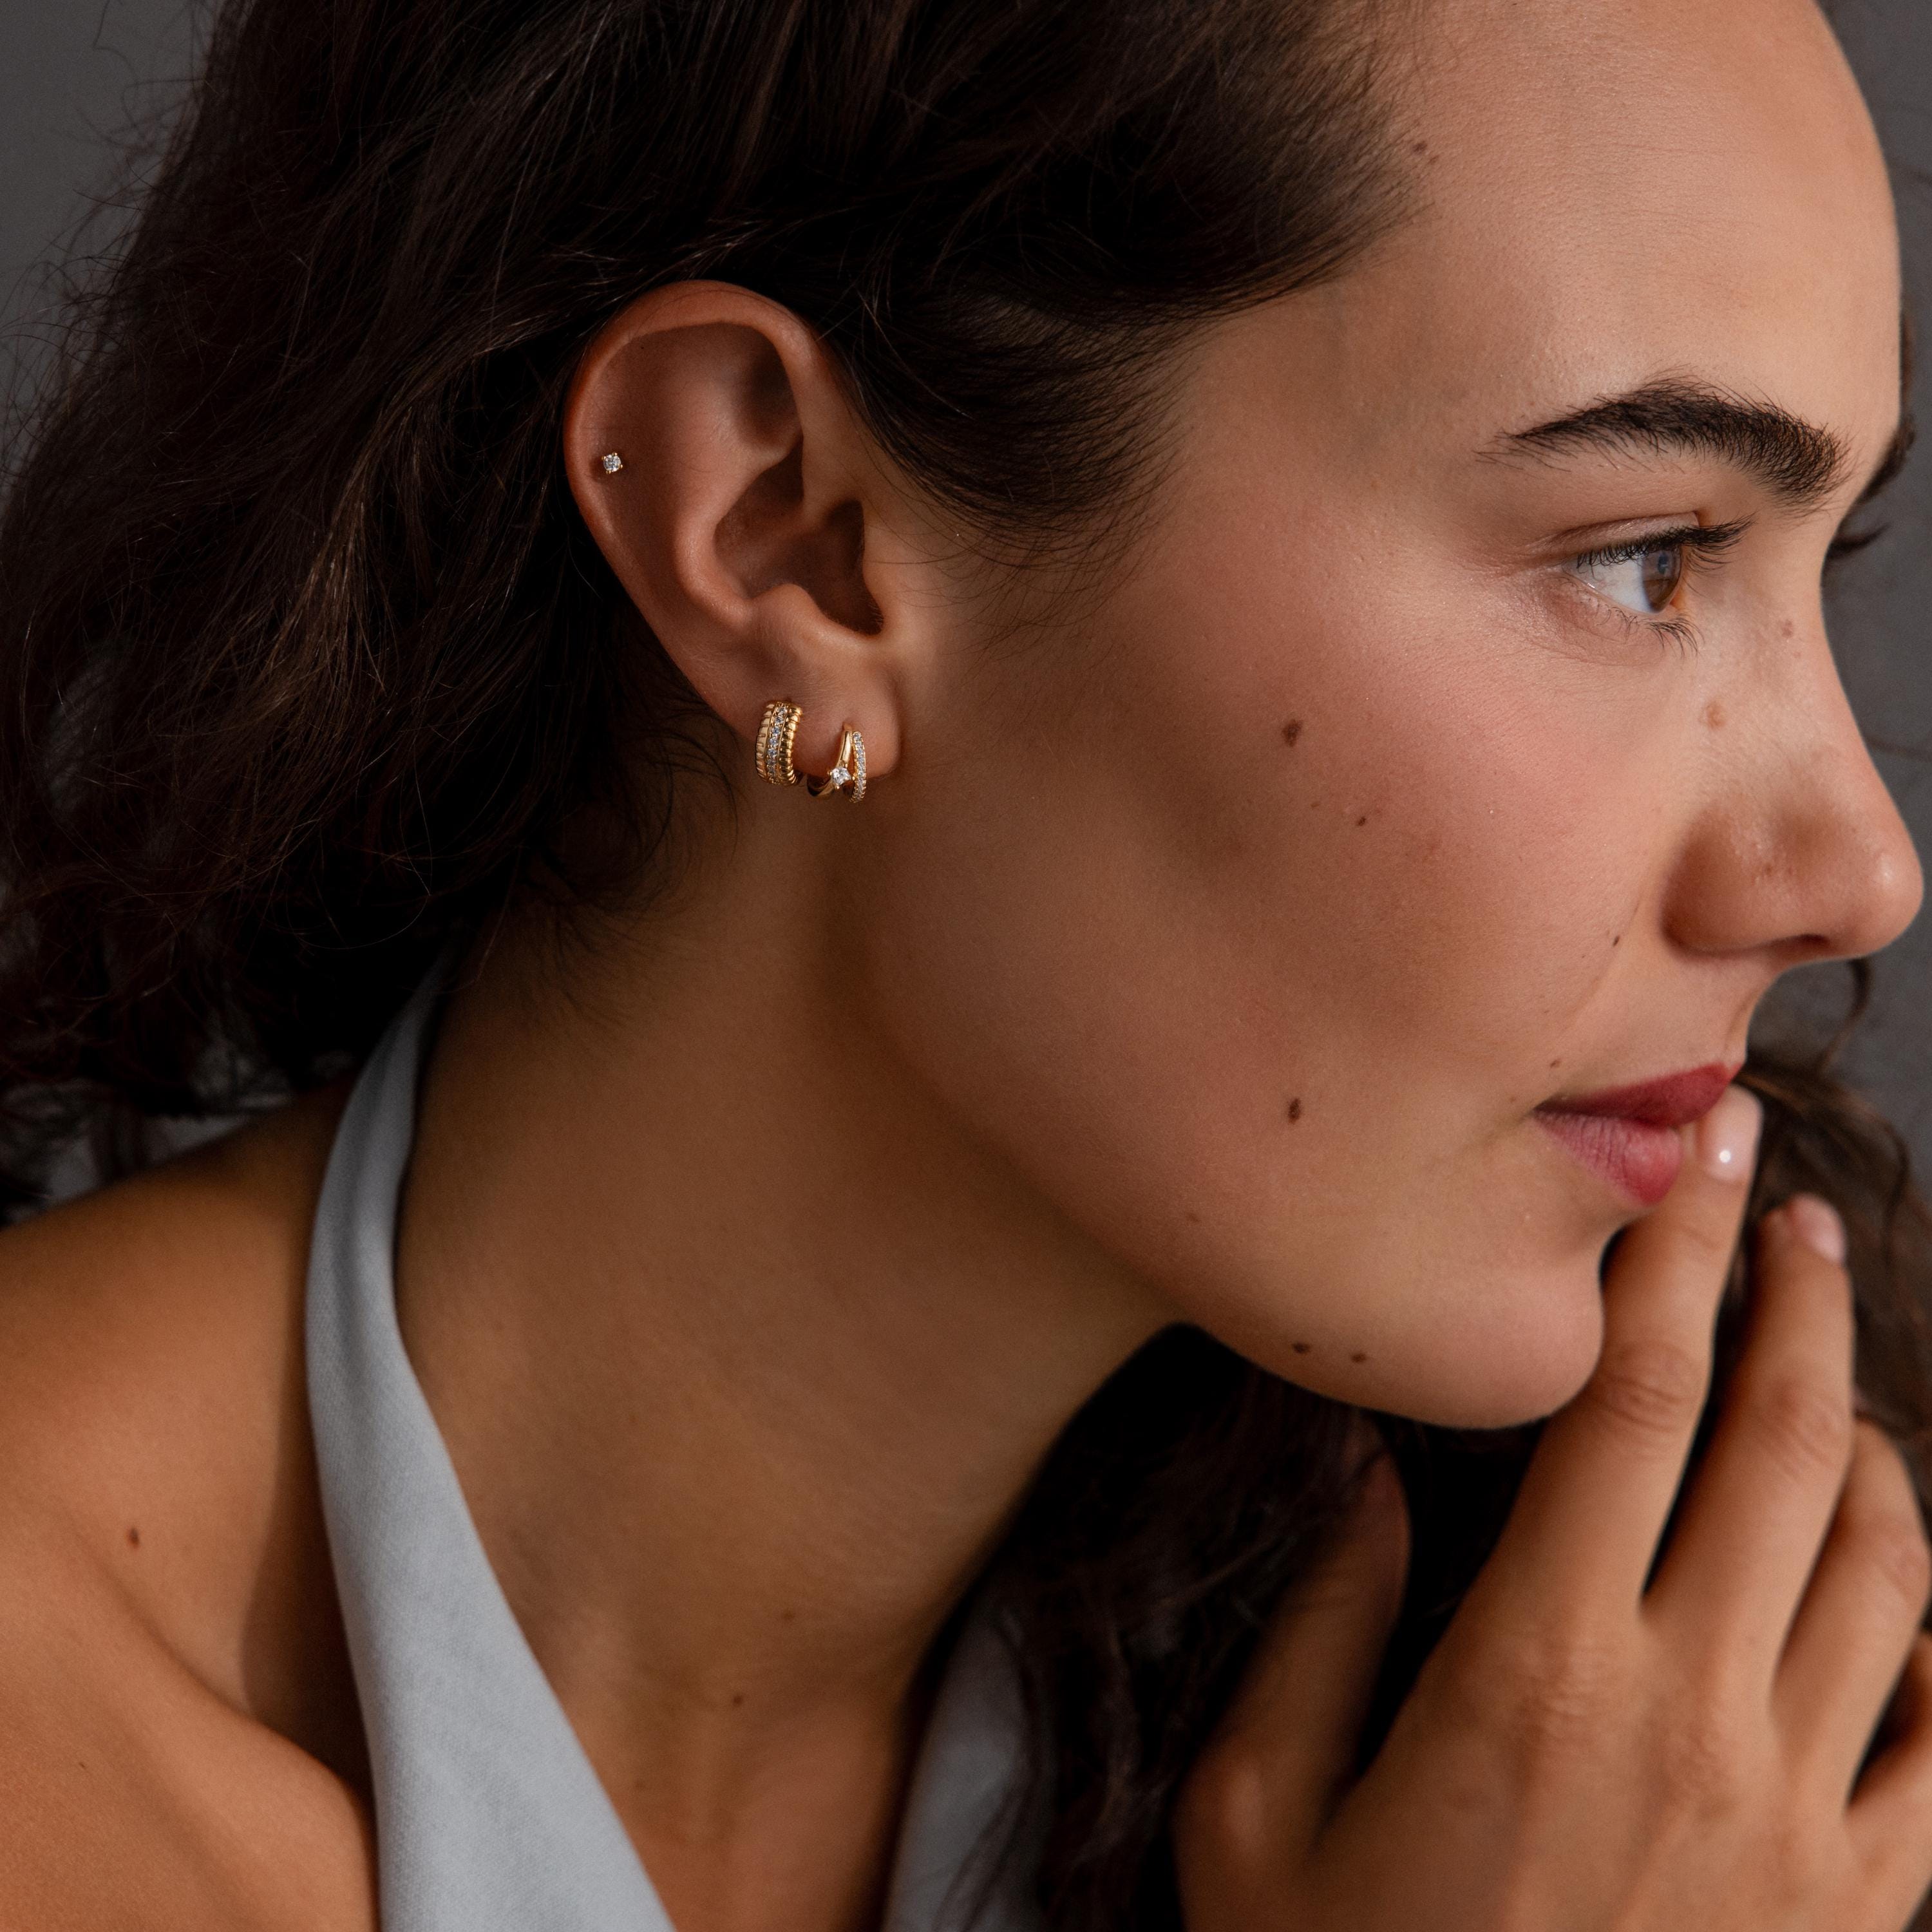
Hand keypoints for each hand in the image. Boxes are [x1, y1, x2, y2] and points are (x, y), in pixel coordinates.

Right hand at [1174, 1086, 1931, 1931]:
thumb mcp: (1255, 1818)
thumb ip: (1317, 1629)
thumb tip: (1365, 1475)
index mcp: (1534, 1672)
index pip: (1628, 1405)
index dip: (1668, 1263)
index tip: (1690, 1165)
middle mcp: (1689, 1718)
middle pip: (1780, 1446)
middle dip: (1793, 1299)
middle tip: (1786, 1207)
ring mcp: (1800, 1821)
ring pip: (1890, 1566)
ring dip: (1871, 1433)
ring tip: (1834, 1366)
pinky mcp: (1862, 1911)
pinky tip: (1900, 1564)